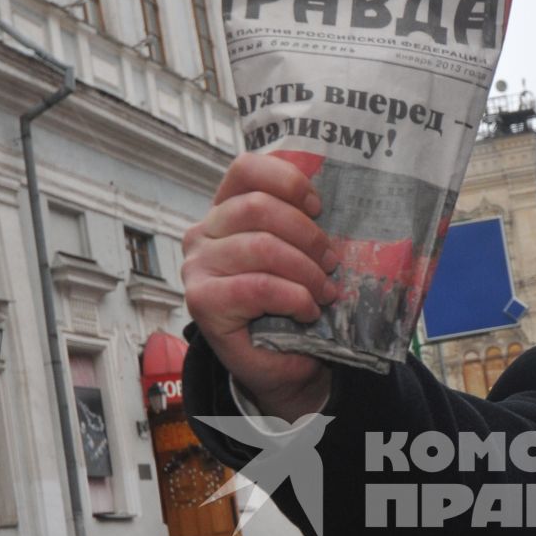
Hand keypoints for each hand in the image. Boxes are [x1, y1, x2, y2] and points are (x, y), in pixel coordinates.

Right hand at [182, 154, 337, 421]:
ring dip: (305, 271)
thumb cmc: (287, 306)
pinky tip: (308, 312)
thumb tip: (337, 203)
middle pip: (257, 208)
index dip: (287, 180)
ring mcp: (198, 266)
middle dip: (307, 234)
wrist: (275, 365)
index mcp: (225, 211)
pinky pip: (257, 286)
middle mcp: (203, 233)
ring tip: (325, 292)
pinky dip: (293, 298)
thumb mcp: (297, 257)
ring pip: (261, 247)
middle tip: (332, 262)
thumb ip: (301, 226)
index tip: (319, 207)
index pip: (245, 170)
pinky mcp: (202, 300)